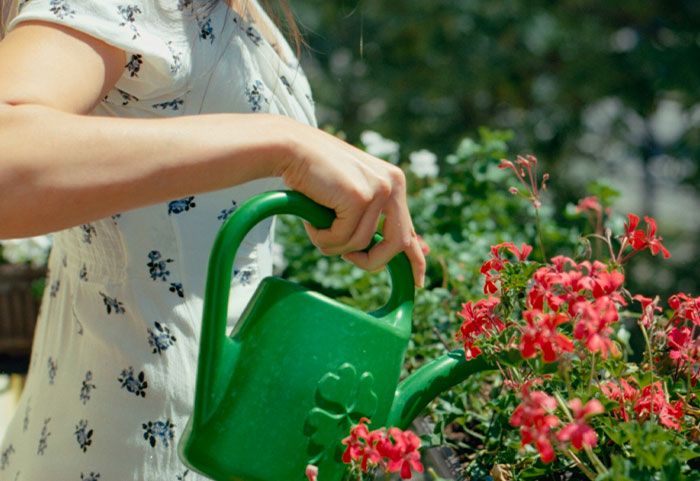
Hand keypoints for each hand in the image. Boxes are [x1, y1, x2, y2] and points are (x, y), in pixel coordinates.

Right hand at [278, 120, 425, 286]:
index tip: (417, 282)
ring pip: (362, 243)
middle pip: (396, 244)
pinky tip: (312, 221)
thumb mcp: (350, 195)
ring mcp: (379, 189)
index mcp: (394, 183)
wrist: (292, 149)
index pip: (410, 229)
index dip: (416, 259)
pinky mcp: (359, 197)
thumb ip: (368, 218)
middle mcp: (393, 184)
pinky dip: (323, 237)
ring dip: (334, 245)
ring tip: (317, 228)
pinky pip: (343, 238)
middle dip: (372, 261)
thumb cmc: (315, 175)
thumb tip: (379, 252)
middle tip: (350, 260)